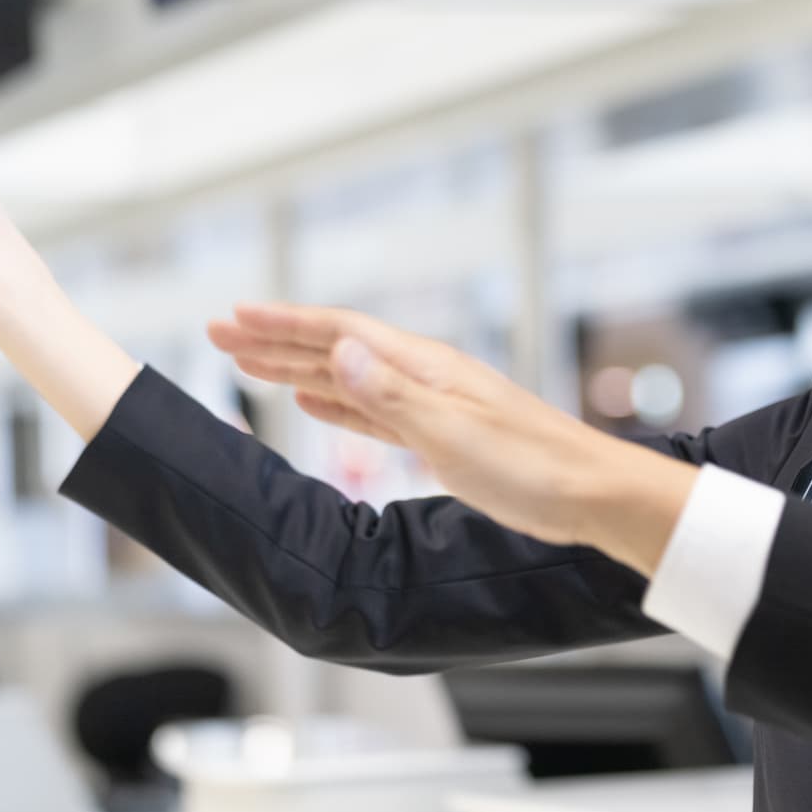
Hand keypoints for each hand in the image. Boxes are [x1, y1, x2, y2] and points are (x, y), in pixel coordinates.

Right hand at [208, 302, 697, 571]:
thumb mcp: (453, 434)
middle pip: (338, 347)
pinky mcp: (442, 435)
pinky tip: (315, 402)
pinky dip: (337, 402)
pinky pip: (374, 409)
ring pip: (350, 376)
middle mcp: (426, 377)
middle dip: (277, 339)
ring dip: (298, 368)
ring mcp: (434, 404)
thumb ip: (390, 394)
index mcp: (426, 368)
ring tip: (249, 364)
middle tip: (219, 332)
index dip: (285, 323)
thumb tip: (338, 348)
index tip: (234, 316)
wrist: (593, 495)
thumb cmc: (533, 468)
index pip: (341, 332)